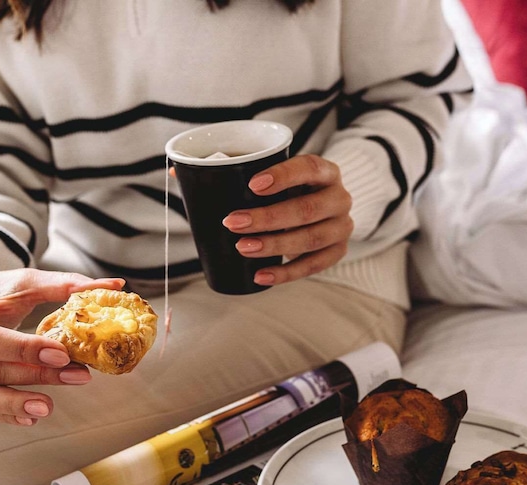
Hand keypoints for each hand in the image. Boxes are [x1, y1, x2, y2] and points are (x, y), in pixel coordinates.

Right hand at [0, 269, 124, 424]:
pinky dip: (6, 415)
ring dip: (18, 403)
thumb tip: (113, 285)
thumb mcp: (22, 285)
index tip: (62, 353)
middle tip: (76, 376)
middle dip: (34, 375)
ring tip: (50, 405)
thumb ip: (63, 285)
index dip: (24, 349)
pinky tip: (31, 417)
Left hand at [222, 154, 352, 285]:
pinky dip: (284, 273)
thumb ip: (242, 176)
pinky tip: (260, 275)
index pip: (309, 168)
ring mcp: (341, 227)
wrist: (320, 213)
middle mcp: (340, 198)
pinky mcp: (337, 252)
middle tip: (233, 222)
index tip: (253, 185)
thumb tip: (185, 177)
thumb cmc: (289, 192)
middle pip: (307, 208)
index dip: (283, 176)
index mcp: (326, 172)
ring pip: (310, 238)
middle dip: (267, 218)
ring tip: (243, 247)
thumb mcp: (276, 177)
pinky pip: (312, 265)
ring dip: (274, 245)